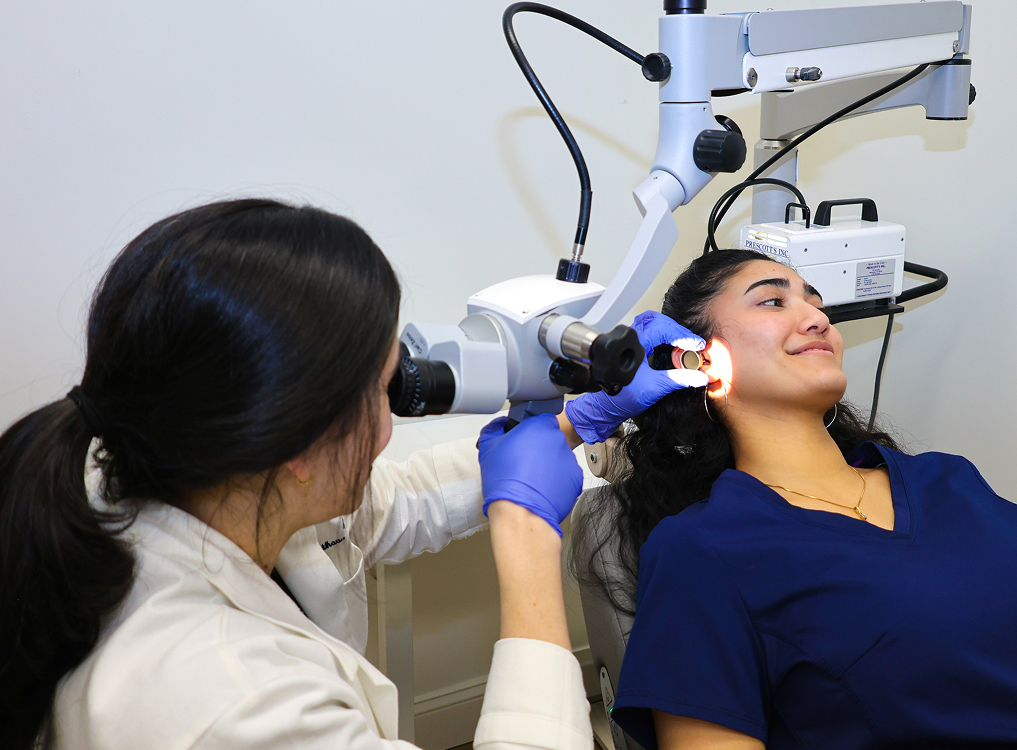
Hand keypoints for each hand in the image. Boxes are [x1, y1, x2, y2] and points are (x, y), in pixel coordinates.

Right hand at [478, 414, 583, 536]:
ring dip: (547, 465)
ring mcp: (569, 459)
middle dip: (538, 448)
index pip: (540, 419)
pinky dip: (556, 481)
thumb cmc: (504, 481)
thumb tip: (500, 425)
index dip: (530, 431)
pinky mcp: (576, 479)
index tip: (522, 441)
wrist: (520, 512)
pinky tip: (541, 489)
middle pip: (549, 439)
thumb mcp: (487, 447)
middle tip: (523, 463)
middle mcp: (557, 439)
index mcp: (538, 426)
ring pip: (557, 458)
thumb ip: (494, 428)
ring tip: (531, 479)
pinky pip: (565, 476)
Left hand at [565, 310, 707, 443]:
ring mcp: (628, 342)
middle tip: (691, 342)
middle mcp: (629, 339)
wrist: (606, 407)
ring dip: (669, 330)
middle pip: (657, 320)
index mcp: (634, 344)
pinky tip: (672, 345)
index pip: (662, 329)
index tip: (695, 345)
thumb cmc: (621, 397)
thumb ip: (680, 380)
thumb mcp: (655, 388)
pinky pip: (647, 332)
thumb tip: (700, 376)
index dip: (682, 335)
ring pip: (651, 323)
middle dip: (677, 330)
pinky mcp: (630, 348)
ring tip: (684, 343)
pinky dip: (662, 335)